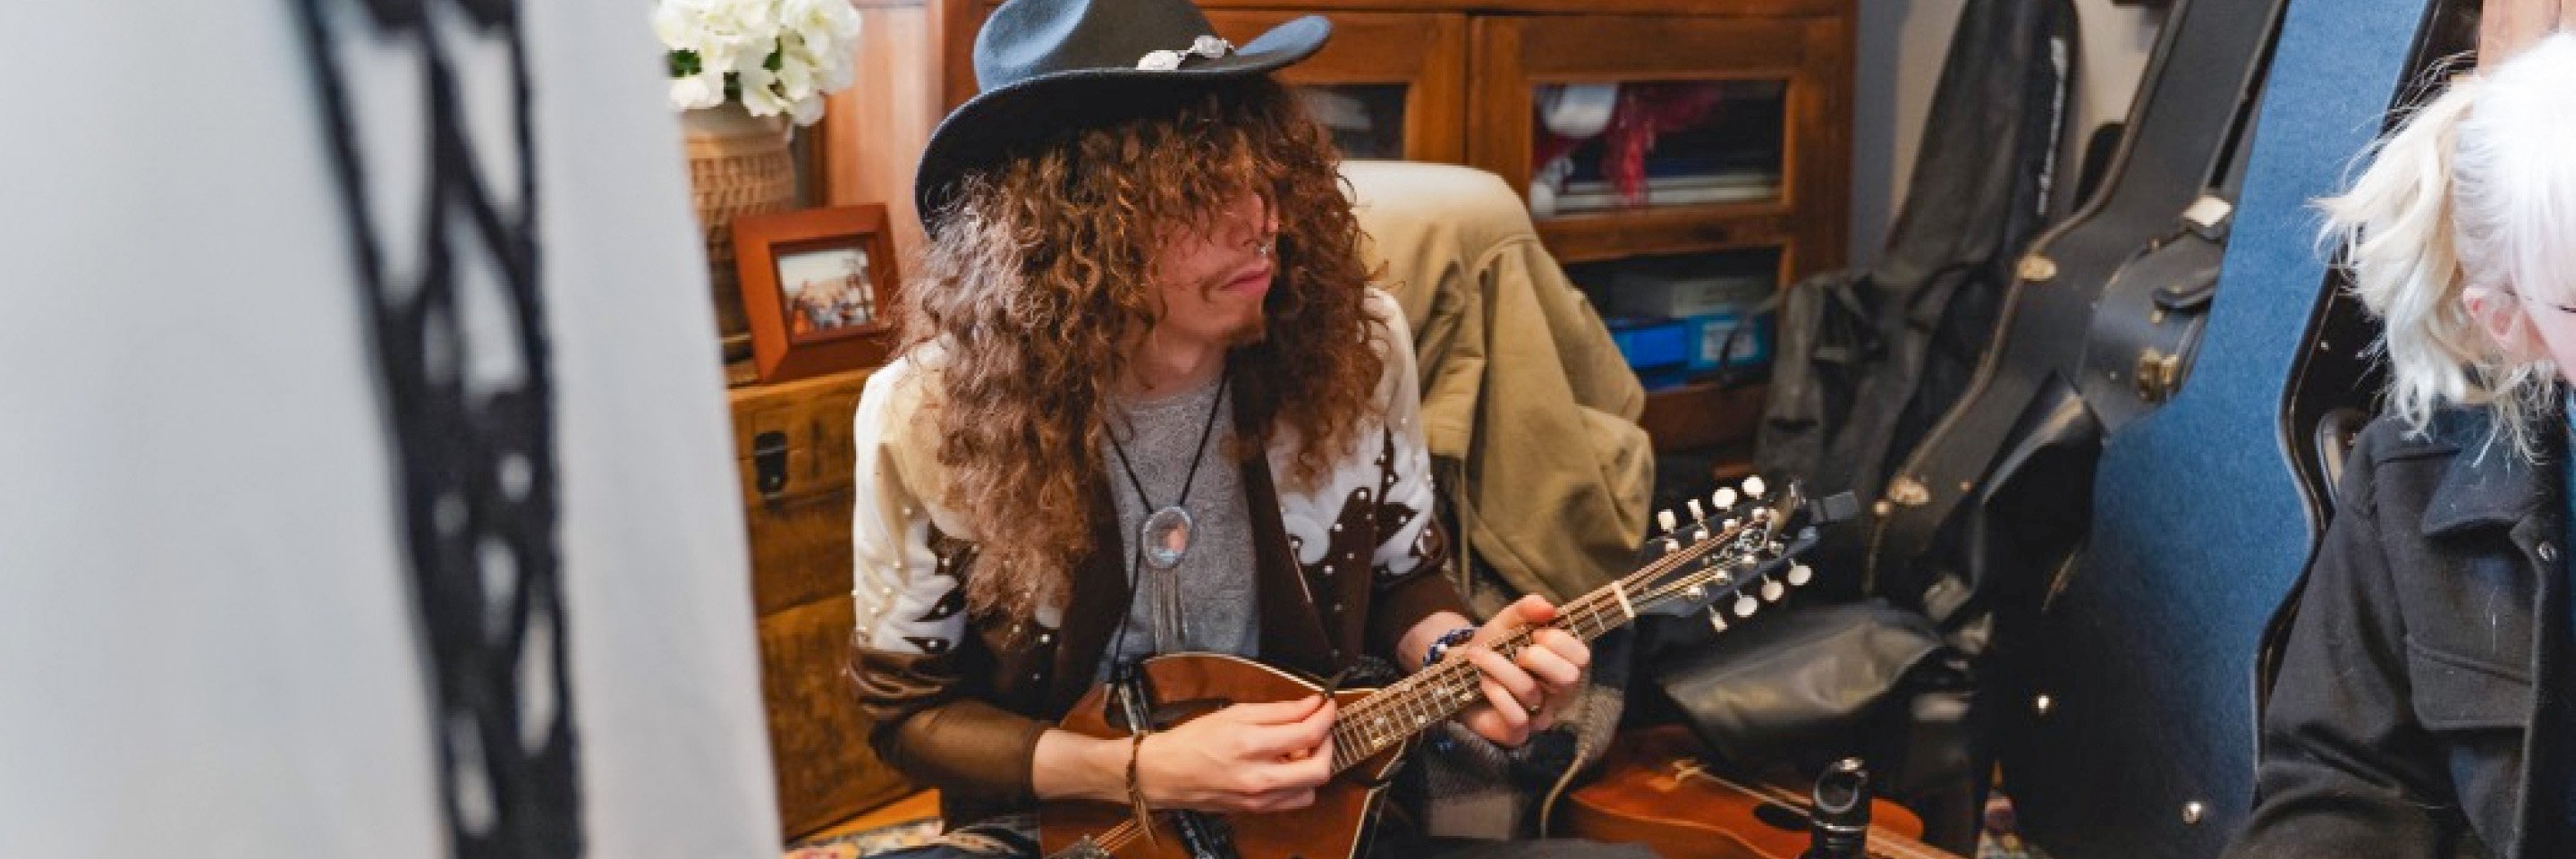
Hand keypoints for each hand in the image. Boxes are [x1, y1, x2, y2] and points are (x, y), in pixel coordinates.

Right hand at [1134, 696, 1336, 813]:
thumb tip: (1311, 704)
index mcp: (1251, 745)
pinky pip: (1295, 800)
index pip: (1308, 733)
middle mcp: (1258, 777)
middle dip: (1328, 743)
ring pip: (1312, 788)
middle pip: (1320, 768)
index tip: (1328, 706)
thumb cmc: (1194, 740)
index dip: (1326, 716)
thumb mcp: (1236, 713)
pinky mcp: (1257, 811)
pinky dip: (1300, 782)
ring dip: (1314, 765)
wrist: (1165, 773)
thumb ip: (1279, 710)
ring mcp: (1259, 799)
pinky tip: (1286, 767)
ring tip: (1299, 749)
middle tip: (1320, 727)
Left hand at [1453, 595, 1589, 747]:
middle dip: (1536, 656)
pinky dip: (1496, 693)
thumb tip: (1548, 607)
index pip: (1581, 657)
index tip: (1534, 633)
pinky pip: (1517, 718)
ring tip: (1480, 657)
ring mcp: (1539, 717)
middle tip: (1514, 651)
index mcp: (1565, 666)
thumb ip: (1527, 609)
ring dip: (1499, 667)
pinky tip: (1484, 682)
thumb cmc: (1494, 647)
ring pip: (1531, 692)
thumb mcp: (1508, 622)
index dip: (1558, 640)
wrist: (1458, 673)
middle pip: (1568, 678)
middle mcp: (1558, 696)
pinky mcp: (1517, 734)